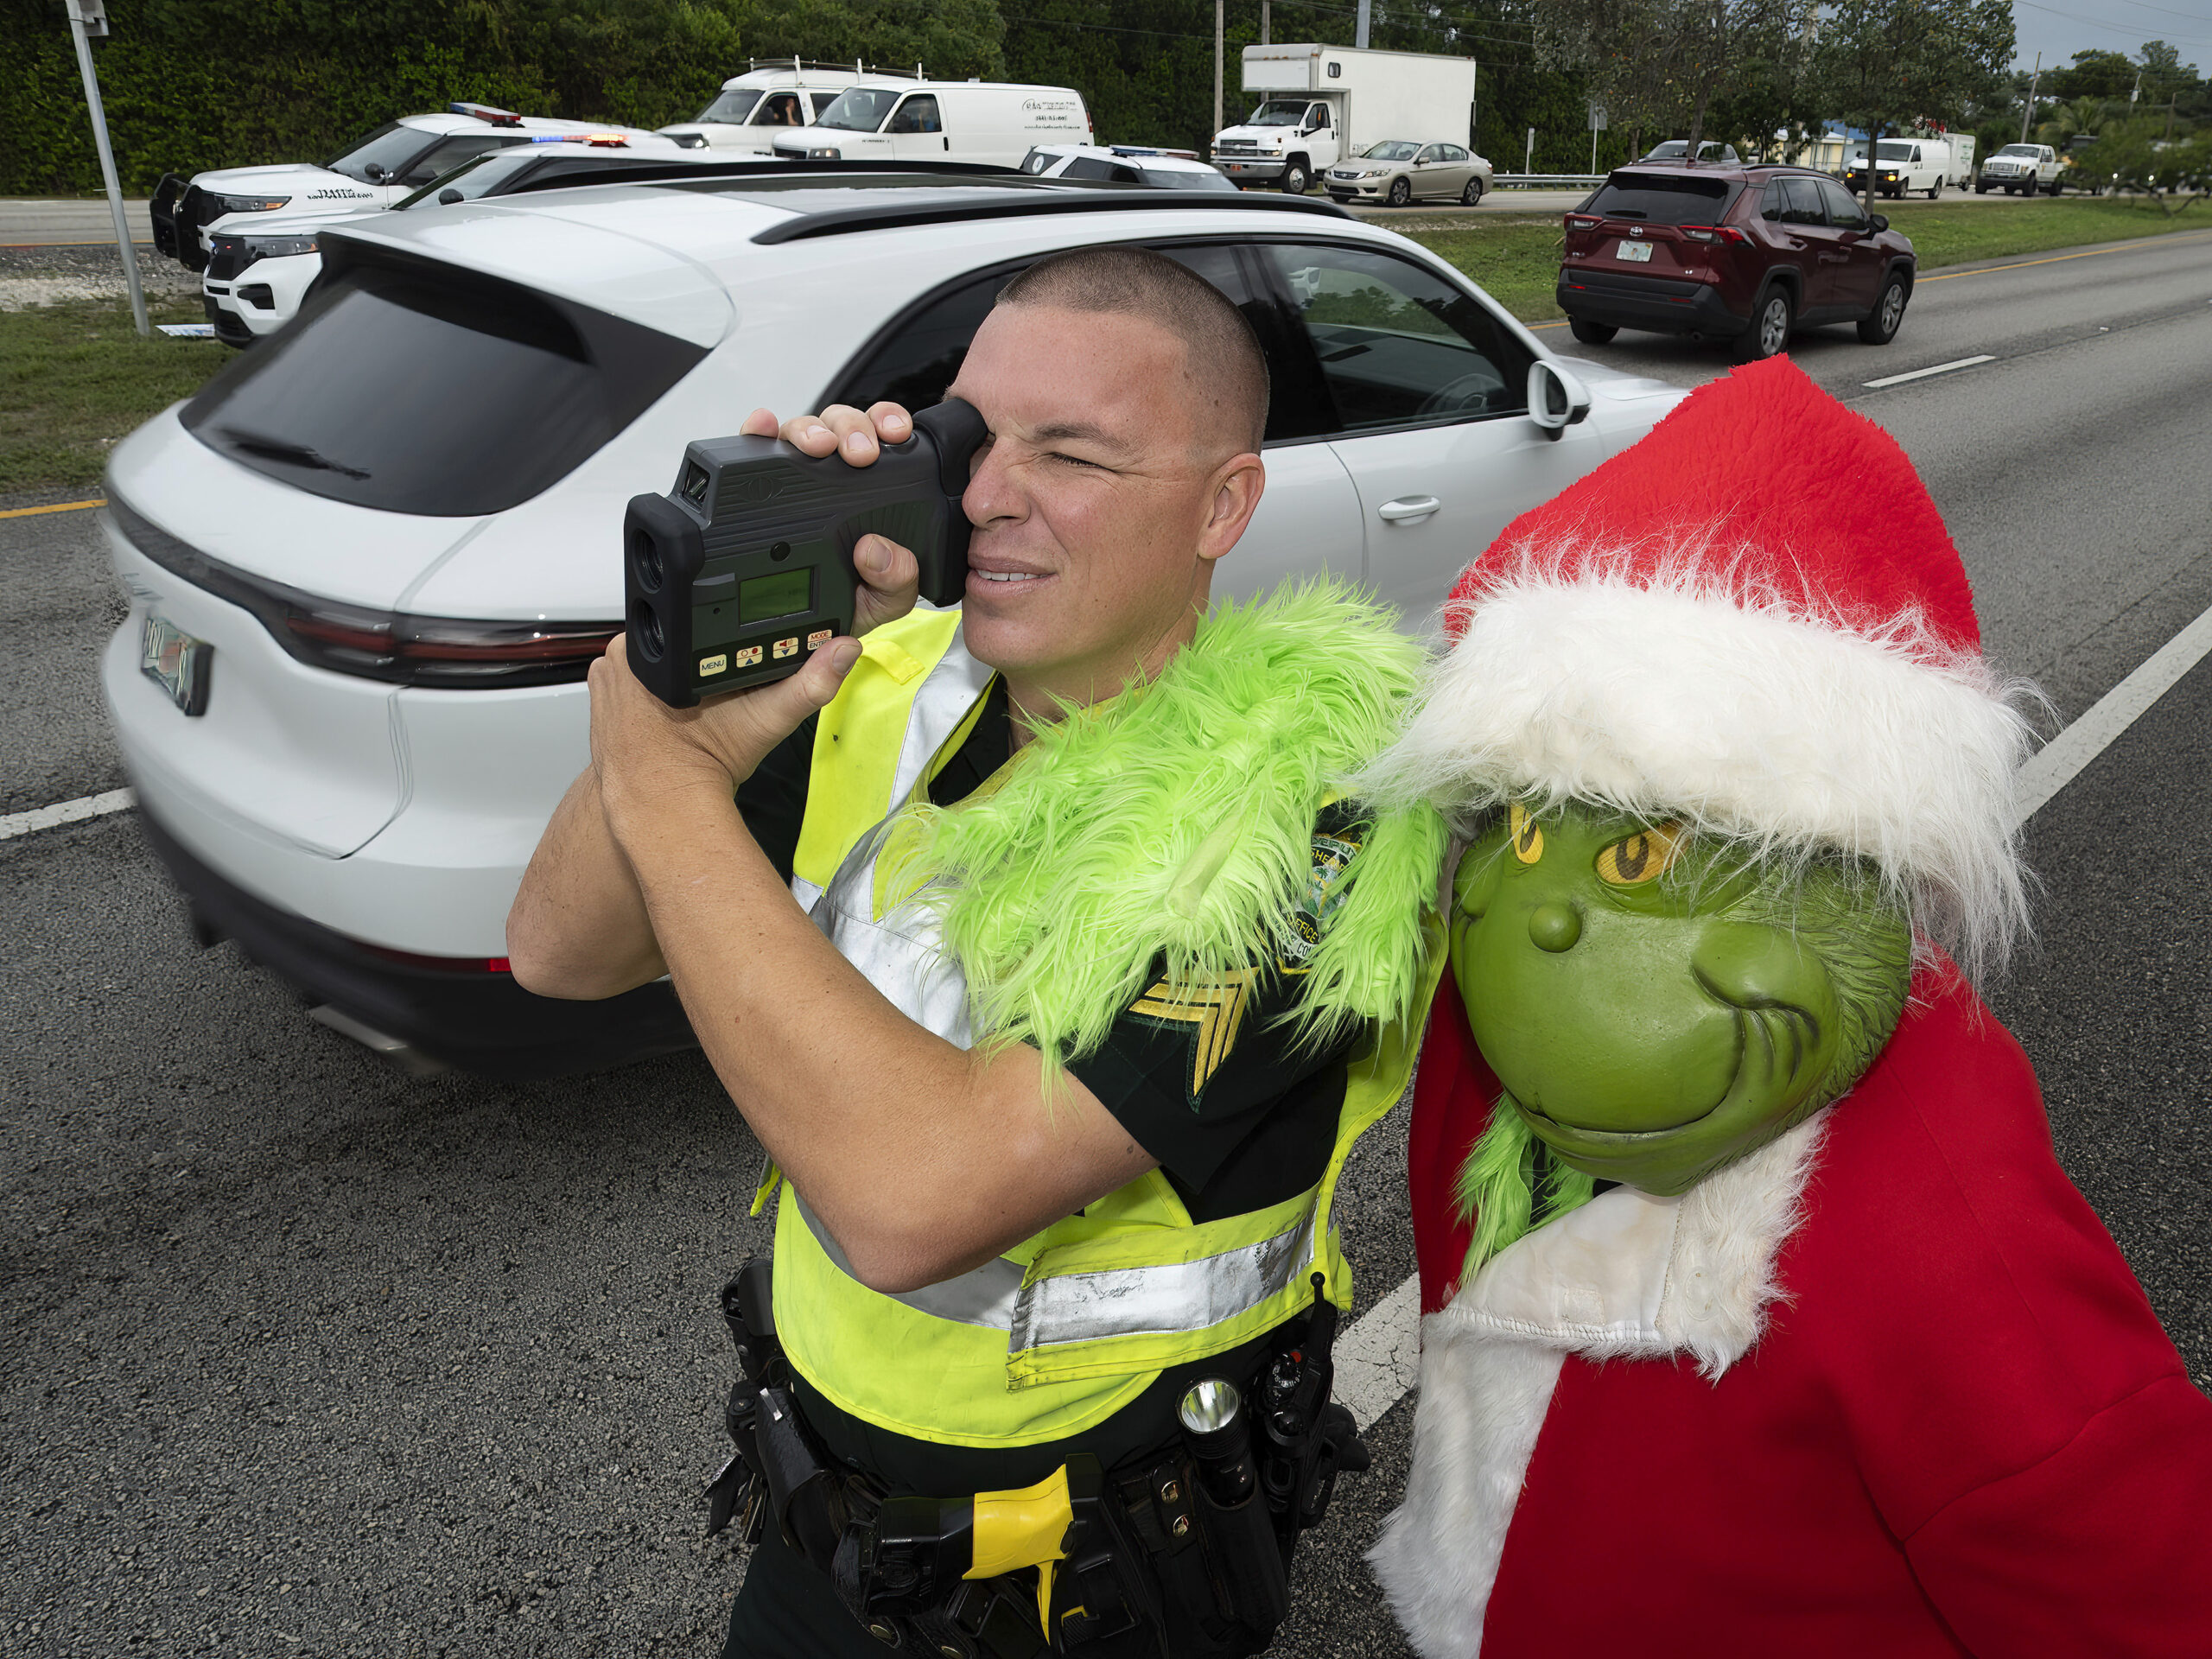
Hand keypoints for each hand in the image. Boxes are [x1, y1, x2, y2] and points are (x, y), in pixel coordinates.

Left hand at [587, 631, 861, 834]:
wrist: (662, 809)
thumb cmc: (703, 768)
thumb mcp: (765, 719)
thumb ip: (808, 684)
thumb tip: (842, 650)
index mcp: (656, 646)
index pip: (693, 622)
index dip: (717, 645)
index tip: (728, 678)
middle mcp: (620, 655)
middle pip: (674, 639)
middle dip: (695, 661)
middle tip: (710, 702)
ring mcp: (606, 678)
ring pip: (651, 660)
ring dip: (669, 677)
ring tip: (688, 710)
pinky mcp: (600, 699)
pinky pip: (629, 682)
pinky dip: (646, 695)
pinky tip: (665, 716)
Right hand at [739, 400, 922, 635]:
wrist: (786, 638)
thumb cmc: (837, 609)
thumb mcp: (880, 602)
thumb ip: (896, 582)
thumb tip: (876, 551)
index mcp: (871, 495)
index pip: (883, 443)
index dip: (889, 425)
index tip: (895, 434)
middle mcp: (831, 478)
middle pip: (842, 427)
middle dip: (854, 428)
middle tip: (860, 453)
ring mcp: (790, 479)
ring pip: (801, 431)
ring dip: (812, 429)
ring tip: (819, 448)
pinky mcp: (750, 485)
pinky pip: (750, 448)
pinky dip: (756, 431)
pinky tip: (763, 427)